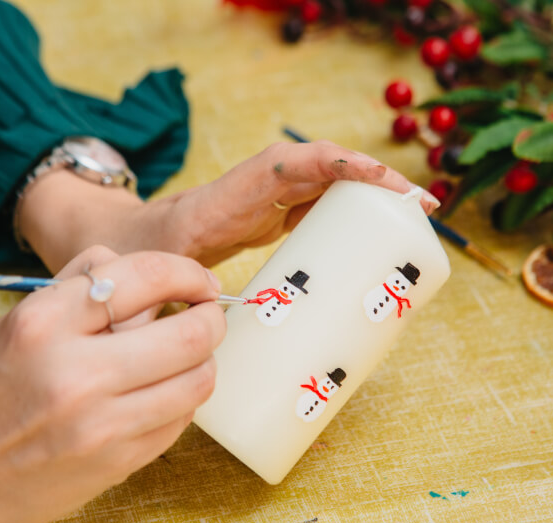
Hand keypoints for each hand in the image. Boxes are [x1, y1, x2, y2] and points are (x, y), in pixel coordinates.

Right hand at [0, 248, 225, 522]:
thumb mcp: (20, 320)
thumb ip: (85, 283)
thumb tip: (155, 274)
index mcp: (45, 324)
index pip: (145, 277)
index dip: (188, 272)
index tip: (198, 281)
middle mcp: (77, 374)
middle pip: (191, 334)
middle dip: (212, 317)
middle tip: (207, 313)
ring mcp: (103, 425)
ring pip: (200, 379)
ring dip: (205, 359)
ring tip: (186, 352)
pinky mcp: (121, 461)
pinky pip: (183, 417)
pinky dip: (185, 395)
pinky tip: (165, 388)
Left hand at [17, 141, 439, 271]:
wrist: (131, 237)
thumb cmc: (143, 252)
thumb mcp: (155, 272)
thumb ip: (175, 296)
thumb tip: (212, 325)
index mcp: (229, 197)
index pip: (287, 167)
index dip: (332, 166)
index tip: (375, 178)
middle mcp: (256, 188)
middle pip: (322, 166)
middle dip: (374, 179)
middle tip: (421, 204)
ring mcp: (268, 197)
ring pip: (328, 181)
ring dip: (372, 192)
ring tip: (416, 213)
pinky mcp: (275, 212)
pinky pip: (320, 200)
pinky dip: (353, 207)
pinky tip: (379, 229)